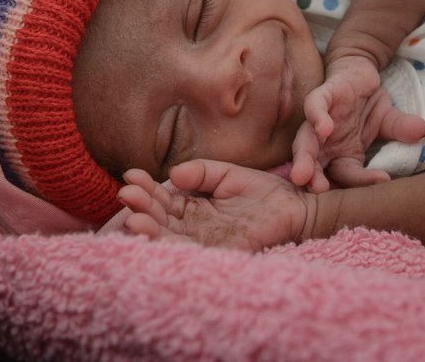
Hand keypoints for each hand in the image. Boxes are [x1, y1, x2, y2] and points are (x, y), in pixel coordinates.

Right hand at [118, 162, 312, 251]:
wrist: (298, 204)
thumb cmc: (264, 192)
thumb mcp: (226, 174)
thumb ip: (201, 171)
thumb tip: (172, 174)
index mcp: (193, 208)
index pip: (162, 200)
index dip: (145, 189)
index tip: (130, 175)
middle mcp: (194, 227)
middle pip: (159, 220)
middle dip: (140, 208)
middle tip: (126, 194)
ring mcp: (206, 242)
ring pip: (169, 239)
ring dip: (149, 230)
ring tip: (133, 219)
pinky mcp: (222, 253)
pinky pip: (193, 253)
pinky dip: (172, 248)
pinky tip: (156, 238)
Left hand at [290, 54, 424, 192]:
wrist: (357, 72)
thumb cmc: (368, 103)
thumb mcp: (388, 120)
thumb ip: (401, 130)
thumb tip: (424, 130)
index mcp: (342, 157)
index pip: (348, 176)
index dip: (363, 181)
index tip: (383, 180)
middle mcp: (326, 145)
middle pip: (315, 168)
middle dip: (313, 181)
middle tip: (317, 192)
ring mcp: (320, 123)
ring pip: (306, 143)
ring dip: (304, 158)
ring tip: (303, 175)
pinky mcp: (320, 98)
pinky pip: (314, 108)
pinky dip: (316, 117)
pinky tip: (323, 128)